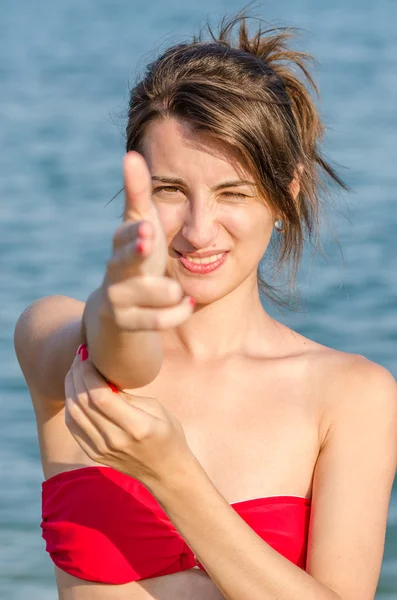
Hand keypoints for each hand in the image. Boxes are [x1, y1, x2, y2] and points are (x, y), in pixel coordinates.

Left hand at [65, 345, 192, 485]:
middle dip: (77, 373)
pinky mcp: (94, 454)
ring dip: (70, 386)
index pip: (100, 396)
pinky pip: (73, 426)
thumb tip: (103, 375)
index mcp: (137, 426)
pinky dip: (70, 404)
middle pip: (83, 402)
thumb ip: (128, 396)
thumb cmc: (168, 434)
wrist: (166, 472)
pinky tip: (75, 390)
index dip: (89, 372)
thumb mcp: (157, 409)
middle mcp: (115, 439)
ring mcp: (102, 449)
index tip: (90, 354)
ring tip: (76, 369)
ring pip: (73, 413)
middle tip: (80, 355)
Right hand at [100, 151, 194, 330]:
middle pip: (123, 263)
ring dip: (168, 292)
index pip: (126, 235)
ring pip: (146, 294)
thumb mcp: (143, 227)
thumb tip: (131, 154)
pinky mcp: (126, 322)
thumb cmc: (139, 258)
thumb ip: (138, 195)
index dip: (135, 232)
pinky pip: (156, 321)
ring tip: (178, 290)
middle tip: (148, 242)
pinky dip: (175, 314)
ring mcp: (117, 298)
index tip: (147, 228)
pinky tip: (187, 306)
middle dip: (135, 254)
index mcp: (123, 244)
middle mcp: (115, 270)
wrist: (122, 310)